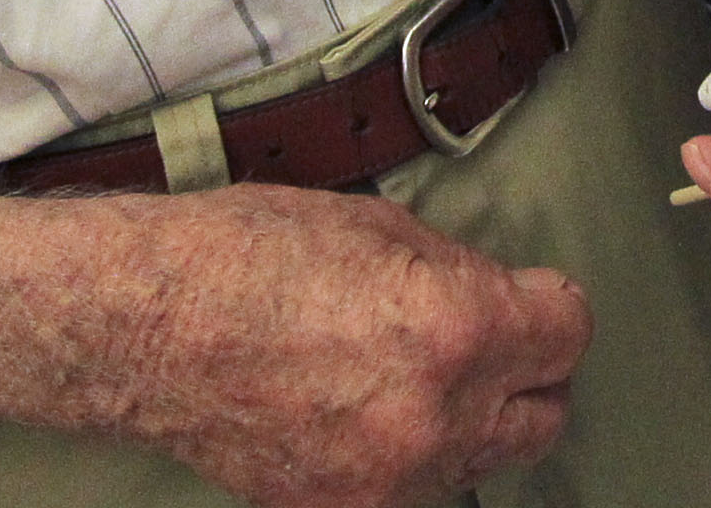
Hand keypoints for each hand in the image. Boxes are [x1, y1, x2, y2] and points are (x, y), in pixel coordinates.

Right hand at [0, 181, 589, 507]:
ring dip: (469, 422)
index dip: (547, 307)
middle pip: (543, 414)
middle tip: (488, 341)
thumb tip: (494, 300)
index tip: (529, 300)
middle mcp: (434, 415)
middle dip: (526, 374)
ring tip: (414, 376)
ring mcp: (386, 477)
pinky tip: (368, 412)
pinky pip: (414, 488)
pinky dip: (409, 456)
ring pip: (482, 462)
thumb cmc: (244, 255)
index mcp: (456, 326)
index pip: (569, 333)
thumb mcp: (381, 227)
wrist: (141, 325)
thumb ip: (457, 274)